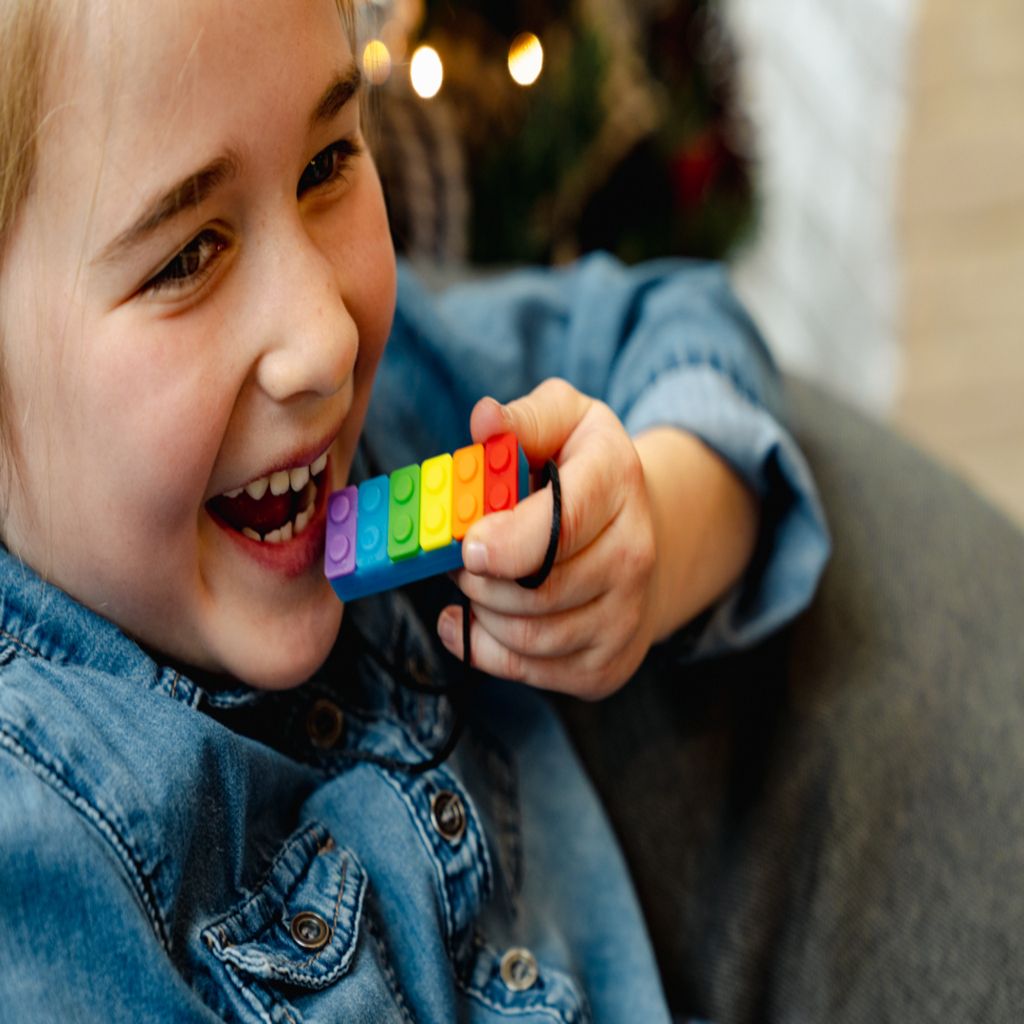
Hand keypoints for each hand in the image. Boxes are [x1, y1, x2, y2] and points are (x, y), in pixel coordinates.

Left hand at [437, 378, 660, 699]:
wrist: (639, 539)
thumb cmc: (584, 472)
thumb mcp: (566, 420)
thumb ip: (525, 418)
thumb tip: (484, 419)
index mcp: (618, 482)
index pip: (564, 524)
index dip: (510, 543)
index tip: (468, 547)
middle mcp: (635, 554)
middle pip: (538, 591)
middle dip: (478, 576)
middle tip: (460, 554)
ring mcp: (626, 617)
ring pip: (527, 637)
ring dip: (481, 610)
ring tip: (476, 580)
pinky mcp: (607, 666)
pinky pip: (527, 671)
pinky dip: (484, 647)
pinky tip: (473, 618)